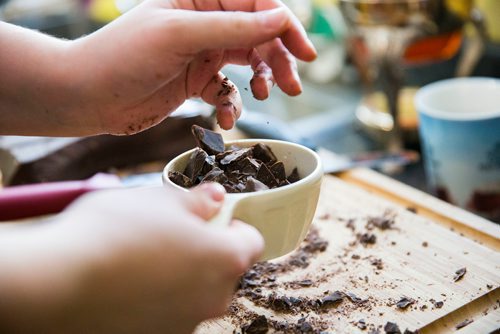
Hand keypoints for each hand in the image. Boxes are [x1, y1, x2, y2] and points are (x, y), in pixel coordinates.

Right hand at [0, 183, 262, 333]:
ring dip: (177, 273)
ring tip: (138, 255)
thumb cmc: (114, 234)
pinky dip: (155, 296)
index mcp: (226, 258)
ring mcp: (186, 322)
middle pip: (221, 267)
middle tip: (169, 231)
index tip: (211, 216)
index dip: (233, 224)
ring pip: (192, 290)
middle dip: (202, 248)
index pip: (250, 240)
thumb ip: (197, 200)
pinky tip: (125, 281)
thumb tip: (215, 198)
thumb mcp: (161, 200)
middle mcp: (214, 297)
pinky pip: (167, 310)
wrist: (58, 285)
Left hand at [68, 0, 316, 133]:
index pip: (255, 5)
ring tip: (264, 97)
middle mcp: (204, 23)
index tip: (304, 53)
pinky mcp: (195, 82)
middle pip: (258, 35)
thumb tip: (280, 19)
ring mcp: (201, 54)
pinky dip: (232, 104)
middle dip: (278, 59)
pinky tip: (225, 117)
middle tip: (293, 86)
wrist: (88, 96)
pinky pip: (227, 91)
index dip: (283, 26)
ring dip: (261, 80)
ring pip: (248, 62)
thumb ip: (232, 28)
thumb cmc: (124, 57)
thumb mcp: (181, 35)